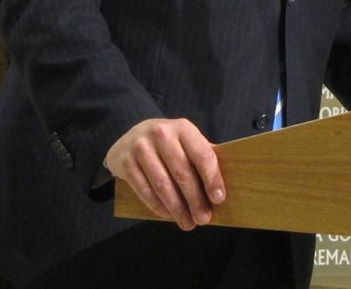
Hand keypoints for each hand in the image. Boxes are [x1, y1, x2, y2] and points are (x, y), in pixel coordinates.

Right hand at [105, 118, 225, 229]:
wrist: (129, 138)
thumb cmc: (167, 144)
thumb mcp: (185, 141)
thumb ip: (203, 156)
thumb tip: (224, 185)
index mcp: (182, 127)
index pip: (201, 154)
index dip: (212, 178)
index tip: (219, 199)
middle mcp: (161, 133)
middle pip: (182, 172)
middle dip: (195, 200)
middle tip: (204, 219)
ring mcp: (141, 147)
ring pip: (162, 184)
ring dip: (177, 208)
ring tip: (188, 223)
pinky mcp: (125, 162)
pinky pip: (145, 190)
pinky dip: (159, 206)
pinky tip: (168, 215)